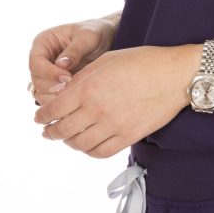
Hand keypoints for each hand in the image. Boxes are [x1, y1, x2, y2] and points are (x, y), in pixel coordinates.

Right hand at [28, 18, 117, 104]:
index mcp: (43, 42)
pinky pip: (50, 99)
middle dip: (53, 87)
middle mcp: (41, 59)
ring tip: (75, 96)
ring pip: (41, 93)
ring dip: (56, 98)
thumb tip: (61, 65)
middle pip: (36, 80)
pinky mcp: (54, 85)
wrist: (106, 39)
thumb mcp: (88, 36)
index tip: (67, 78)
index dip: (48, 72)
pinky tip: (75, 101)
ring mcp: (46, 73)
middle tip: (74, 89)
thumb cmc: (96, 32)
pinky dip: (60, 103)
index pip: (35, 62)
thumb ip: (75, 49)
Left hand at [34, 44, 195, 158]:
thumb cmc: (143, 61)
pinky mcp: (128, 137)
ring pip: (79, 144)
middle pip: (63, 130)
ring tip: (66, 139)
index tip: (38, 119)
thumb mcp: (107, 60)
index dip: (43, 116)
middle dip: (51, 132)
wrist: (175, 75)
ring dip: (68, 143)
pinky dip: (88, 151)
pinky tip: (86, 145)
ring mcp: (113, 126)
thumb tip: (61, 92)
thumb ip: (81, 78)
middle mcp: (97, 109)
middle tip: (47, 132)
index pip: (55, 109)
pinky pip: (100, 152)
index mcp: (89, 87)